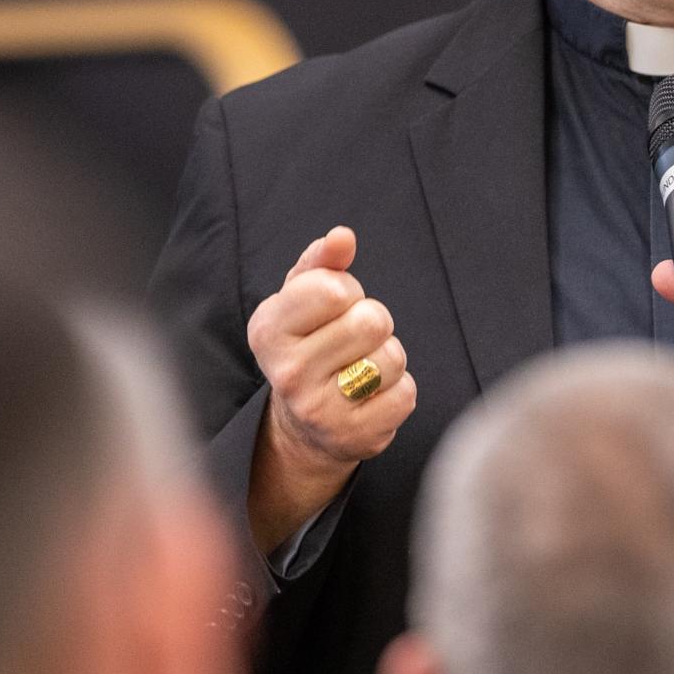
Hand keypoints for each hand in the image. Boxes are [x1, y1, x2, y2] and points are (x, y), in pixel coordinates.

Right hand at [243, 227, 415, 550]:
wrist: (305, 425)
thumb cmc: (310, 344)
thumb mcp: (302, 299)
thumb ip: (322, 262)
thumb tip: (342, 236)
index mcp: (267, 330)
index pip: (333, 289)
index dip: (346, 291)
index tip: (333, 307)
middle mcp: (287, 373)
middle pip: (371, 321)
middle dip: (372, 322)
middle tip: (352, 340)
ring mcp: (319, 410)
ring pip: (392, 357)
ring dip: (387, 356)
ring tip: (361, 368)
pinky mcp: (354, 437)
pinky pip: (405, 394)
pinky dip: (398, 390)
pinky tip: (371, 396)